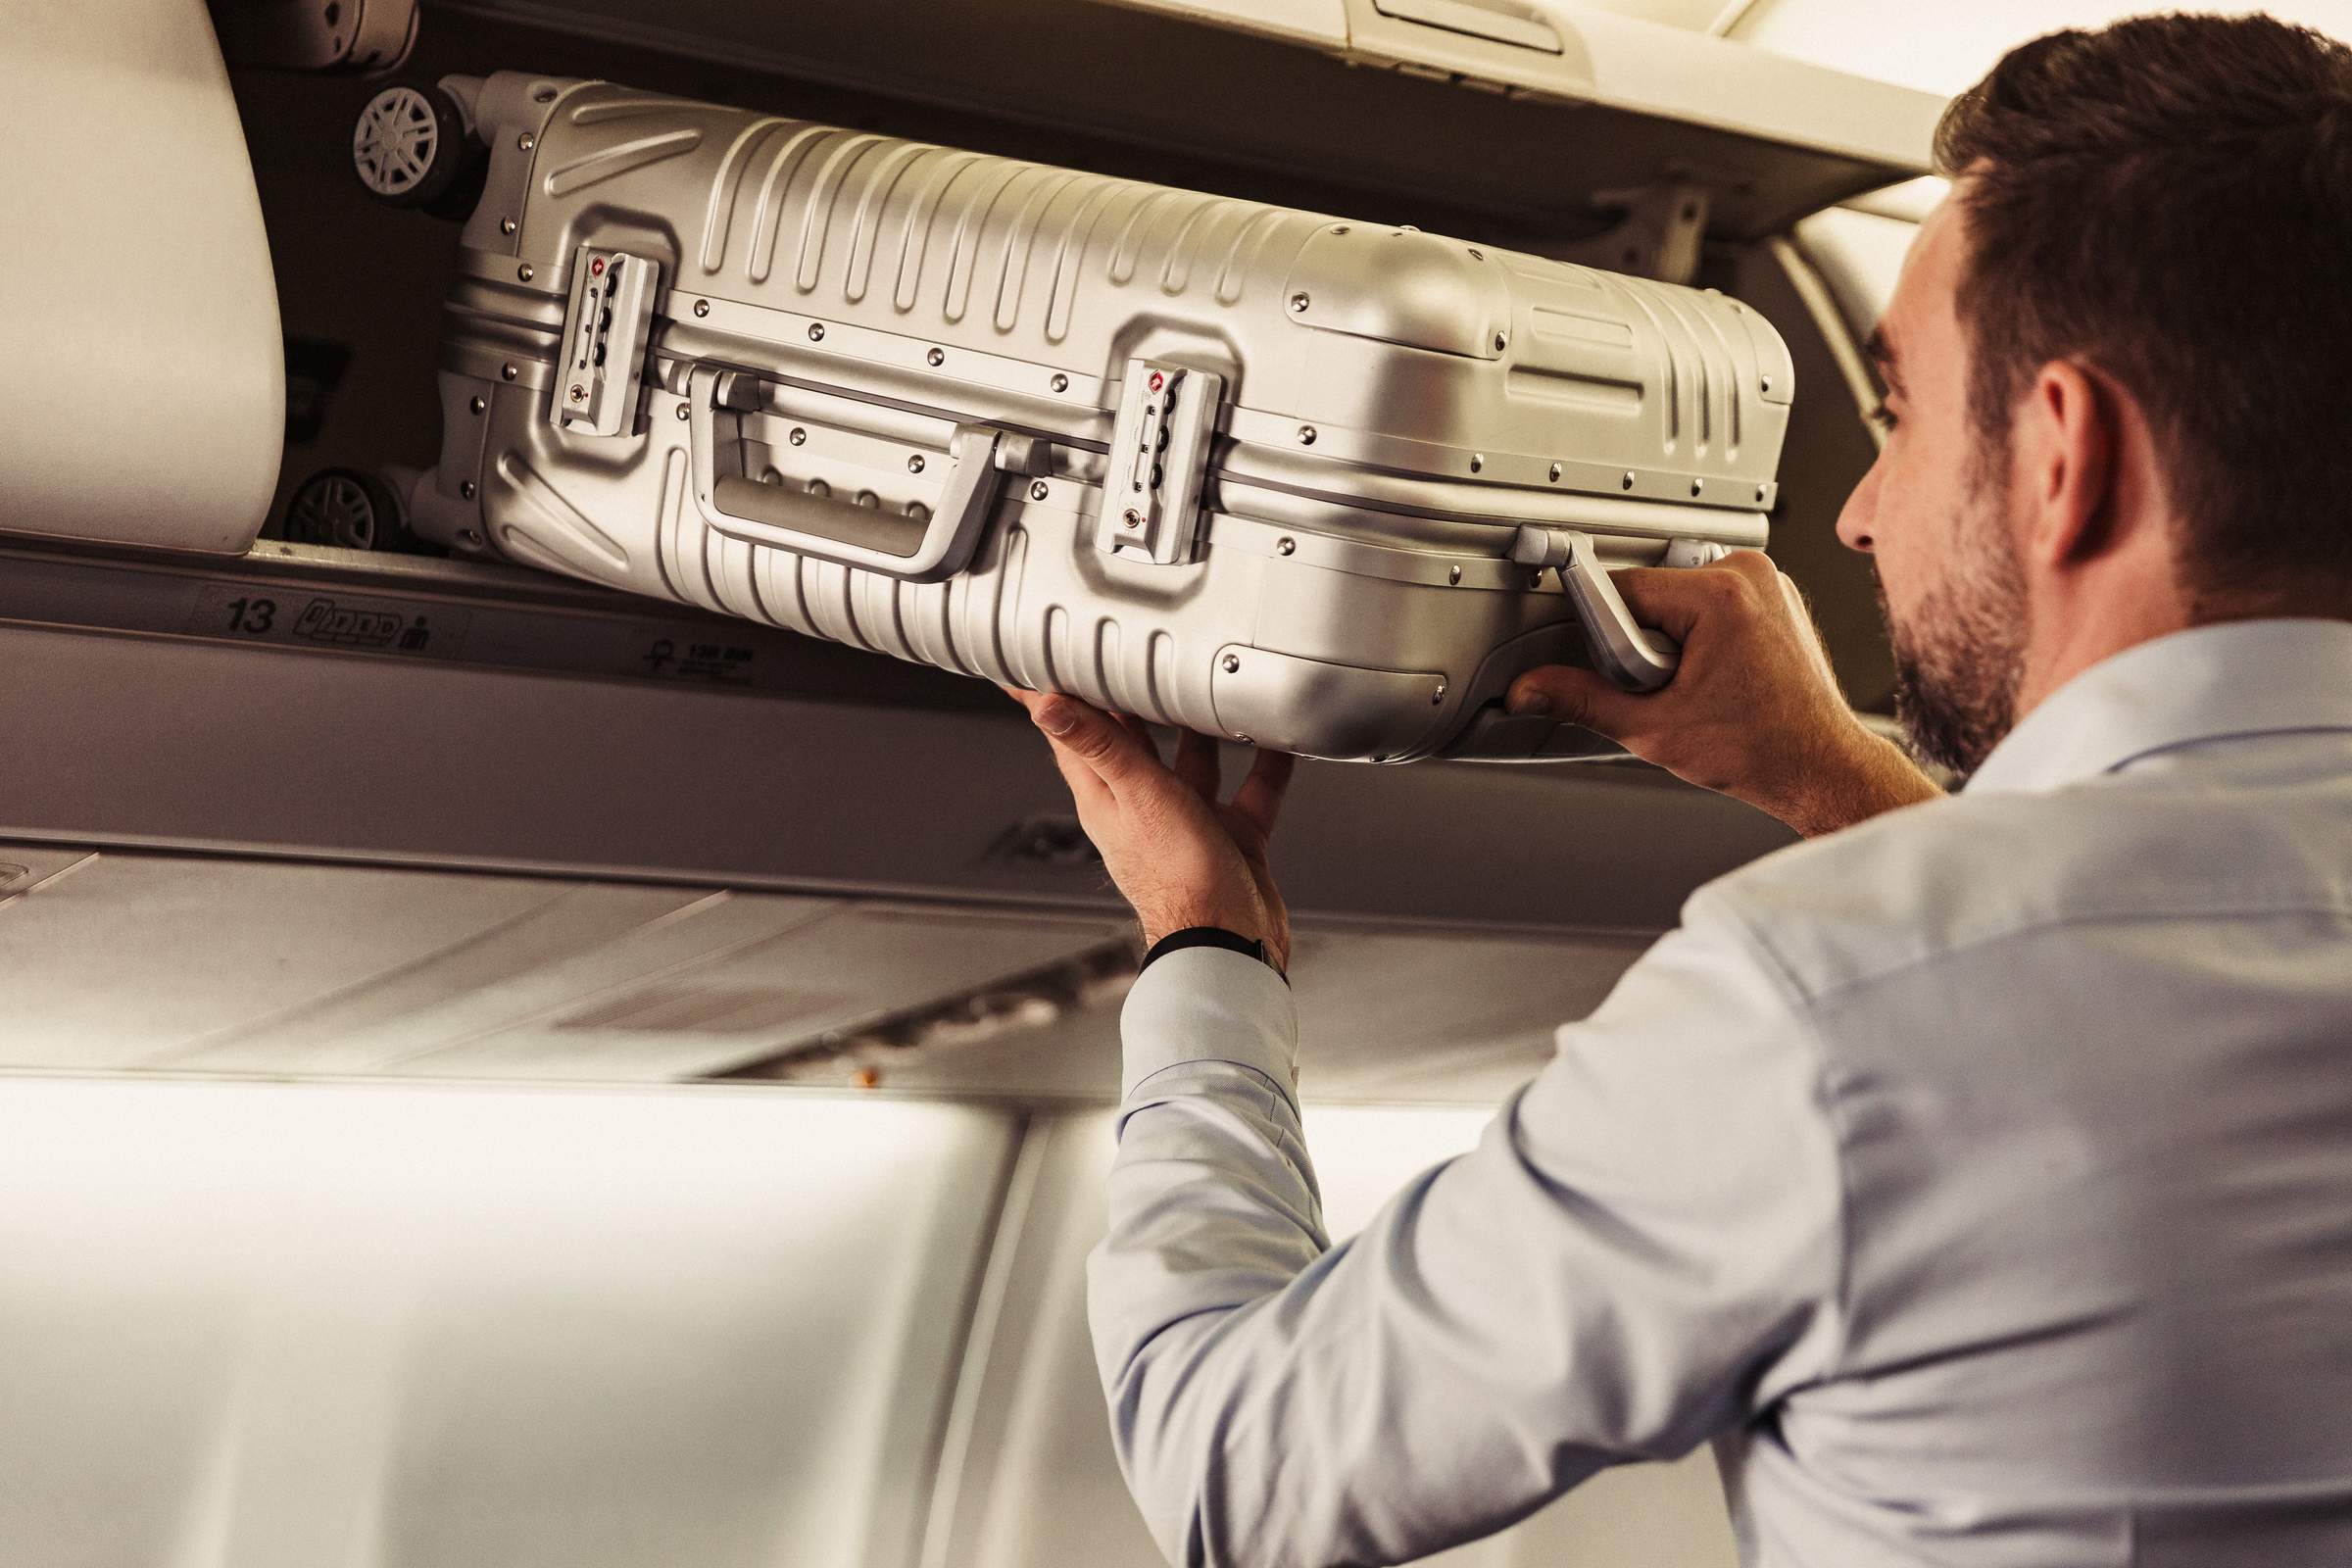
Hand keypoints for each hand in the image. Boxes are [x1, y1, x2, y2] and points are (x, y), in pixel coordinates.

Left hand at [1003, 689, 1295, 970]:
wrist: (1231, 942)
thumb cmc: (1179, 883)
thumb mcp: (1137, 797)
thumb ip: (1101, 747)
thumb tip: (1048, 708)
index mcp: (1107, 797)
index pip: (1069, 737)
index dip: (1053, 700)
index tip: (1040, 667)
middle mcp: (1144, 806)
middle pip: (1132, 739)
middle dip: (1132, 699)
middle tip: (1132, 654)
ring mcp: (1189, 821)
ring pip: (1193, 759)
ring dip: (1202, 727)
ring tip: (1213, 685)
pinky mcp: (1231, 836)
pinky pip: (1251, 789)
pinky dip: (1266, 764)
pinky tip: (1278, 738)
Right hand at [1506, 551, 1941, 836]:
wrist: (1822, 767)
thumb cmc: (1763, 750)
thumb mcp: (1653, 728)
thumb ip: (1582, 701)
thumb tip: (1533, 689)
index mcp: (1720, 594)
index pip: (1623, 590)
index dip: (1603, 636)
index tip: (1607, 667)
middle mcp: (1749, 574)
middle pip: (1652, 593)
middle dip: (1642, 641)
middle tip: (1669, 688)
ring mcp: (1768, 582)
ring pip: (1678, 597)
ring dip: (1670, 637)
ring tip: (1696, 685)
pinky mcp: (1774, 596)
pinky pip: (1709, 602)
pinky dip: (1699, 633)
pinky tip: (1716, 675)